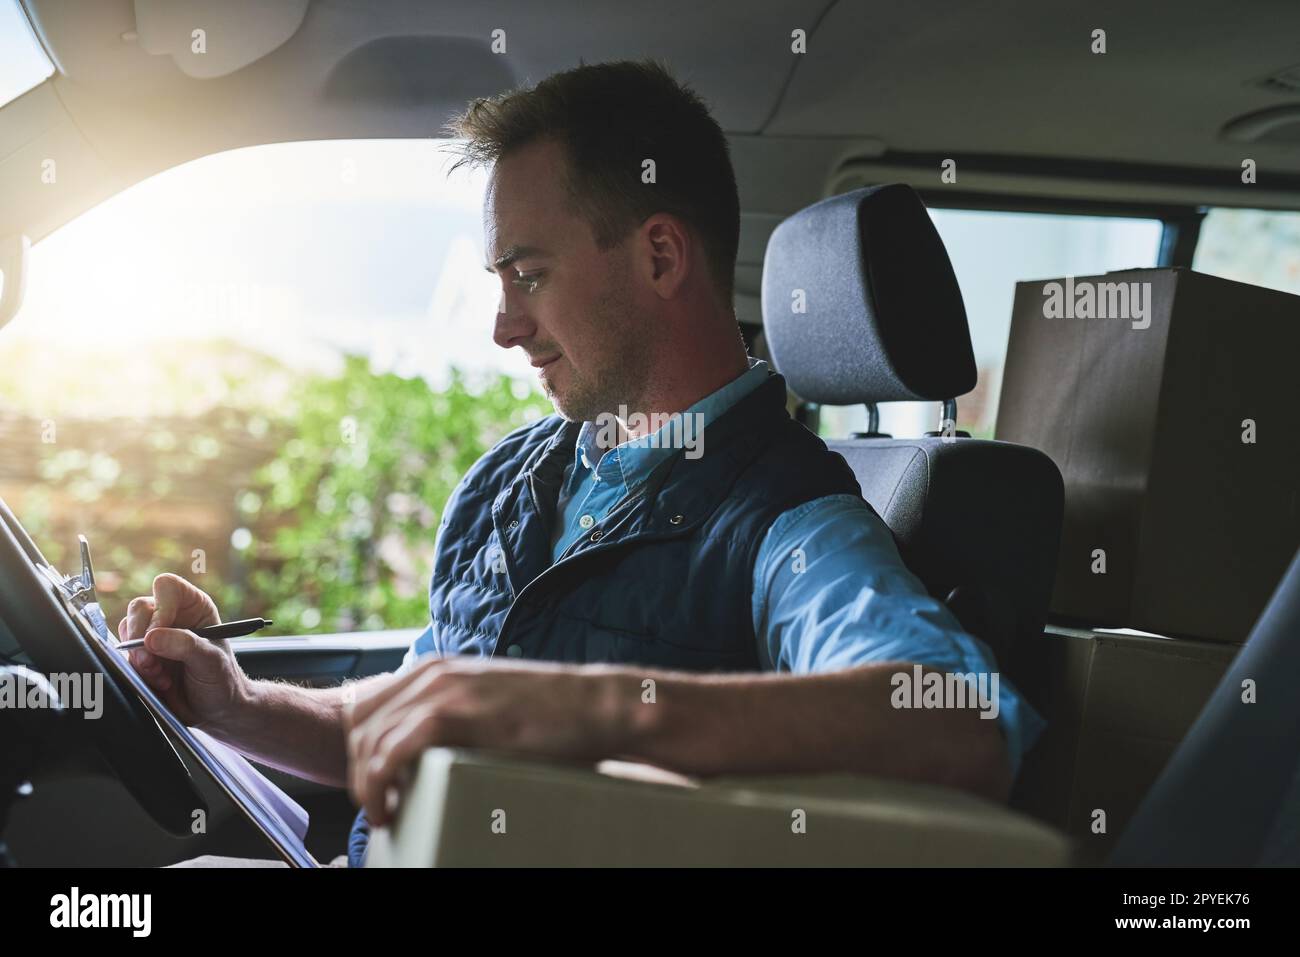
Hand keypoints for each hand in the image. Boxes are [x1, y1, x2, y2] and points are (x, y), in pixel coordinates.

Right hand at [117, 573, 249, 730]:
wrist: (215, 710)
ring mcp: (154, 636)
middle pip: (139, 608)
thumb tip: (151, 637)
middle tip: (153, 662)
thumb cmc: (223, 681)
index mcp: (194, 607)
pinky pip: (125, 656)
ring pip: (127, 632)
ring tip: (163, 676)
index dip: (160, 607)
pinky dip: (137, 671)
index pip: (167, 586)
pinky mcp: (142, 656)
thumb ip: (185, 646)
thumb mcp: (211, 661)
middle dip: (141, 638)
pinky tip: (158, 682)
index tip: (162, 632)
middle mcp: (172, 616)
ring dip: (140, 658)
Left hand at [342, 657, 633, 826]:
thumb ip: (458, 713)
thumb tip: (430, 751)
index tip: (377, 783)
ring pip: (367, 742)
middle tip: (379, 804)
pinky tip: (390, 807)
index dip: (362, 750)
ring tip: (384, 813)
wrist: (594, 706)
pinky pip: (388, 754)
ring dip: (365, 785)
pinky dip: (378, 785)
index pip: (367, 708)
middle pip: (359, 725)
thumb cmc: (552, 714)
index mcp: (436, 668)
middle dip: (359, 770)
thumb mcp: (491, 702)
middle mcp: (430, 673)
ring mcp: (440, 691)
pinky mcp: (452, 715)